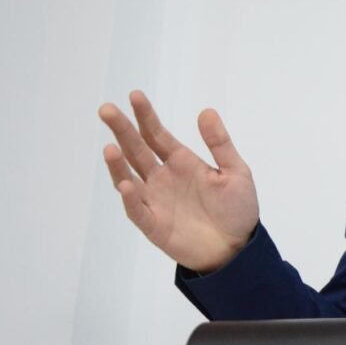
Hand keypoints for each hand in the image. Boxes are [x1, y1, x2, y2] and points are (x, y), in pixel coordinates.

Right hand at [98, 91, 258, 272]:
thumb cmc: (237, 209)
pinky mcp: (155, 225)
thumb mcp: (235, 171)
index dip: (145, 116)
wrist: (238, 249)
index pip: (157, 135)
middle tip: (106, 110)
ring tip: (110, 147)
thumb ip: (219, 143)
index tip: (134, 95)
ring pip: (129, 178)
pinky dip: (129, 198)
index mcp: (182, 162)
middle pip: (137, 150)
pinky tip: (125, 184)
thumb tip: (206, 111)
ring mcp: (156, 201)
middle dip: (122, 130)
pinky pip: (138, 210)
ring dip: (118, 164)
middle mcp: (163, 178)